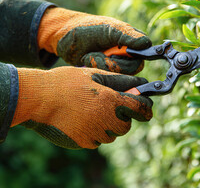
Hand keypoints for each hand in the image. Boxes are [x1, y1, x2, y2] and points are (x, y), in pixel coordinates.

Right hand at [11, 66, 152, 148]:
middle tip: (108, 104)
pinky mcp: (84, 143)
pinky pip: (97, 140)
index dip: (145, 107)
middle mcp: (107, 121)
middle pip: (126, 124)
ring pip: (112, 134)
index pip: (142, 109)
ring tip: (90, 110)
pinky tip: (81, 119)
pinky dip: (94, 132)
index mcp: (112, 102)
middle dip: (123, 116)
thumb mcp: (95, 75)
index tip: (144, 106)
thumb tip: (140, 87)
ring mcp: (95, 134)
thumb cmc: (66, 82)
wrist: (37, 100)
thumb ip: (120, 82)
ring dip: (108, 125)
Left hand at [38, 7, 151, 74]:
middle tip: (100, 52)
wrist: (64, 37)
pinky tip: (88, 60)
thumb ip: (128, 36)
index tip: (117, 50)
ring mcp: (117, 64)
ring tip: (92, 54)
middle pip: (134, 68)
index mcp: (133, 40)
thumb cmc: (88, 28)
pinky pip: (108, 79)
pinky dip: (96, 69)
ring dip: (103, 65)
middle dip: (114, 62)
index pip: (146, 53)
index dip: (133, 55)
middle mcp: (128, 54)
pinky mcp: (106, 73)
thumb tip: (147, 44)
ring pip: (120, 75)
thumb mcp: (109, 29)